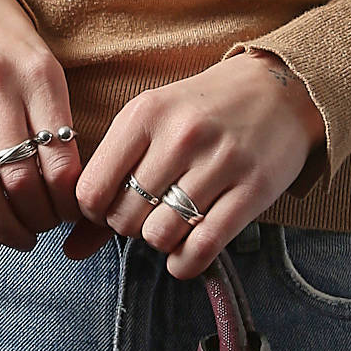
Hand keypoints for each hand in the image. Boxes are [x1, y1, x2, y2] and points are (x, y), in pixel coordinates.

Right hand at [0, 0, 112, 263]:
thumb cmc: (0, 36)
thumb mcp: (40, 60)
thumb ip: (52, 114)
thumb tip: (70, 185)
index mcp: (38, 74)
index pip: (61, 157)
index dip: (69, 201)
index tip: (73, 217)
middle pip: (21, 176)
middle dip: (38, 218)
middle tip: (44, 231)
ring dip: (2, 225)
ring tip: (16, 240)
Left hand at [71, 50, 326, 279]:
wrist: (280, 88)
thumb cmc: (204, 110)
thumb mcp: (150, 126)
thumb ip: (109, 182)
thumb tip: (71, 250)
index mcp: (145, 113)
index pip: (92, 190)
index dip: (94, 213)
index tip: (110, 208)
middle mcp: (181, 135)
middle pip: (125, 217)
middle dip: (129, 226)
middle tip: (148, 213)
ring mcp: (220, 162)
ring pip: (160, 235)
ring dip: (160, 241)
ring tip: (172, 223)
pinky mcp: (254, 190)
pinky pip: (203, 247)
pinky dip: (186, 262)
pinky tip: (186, 252)